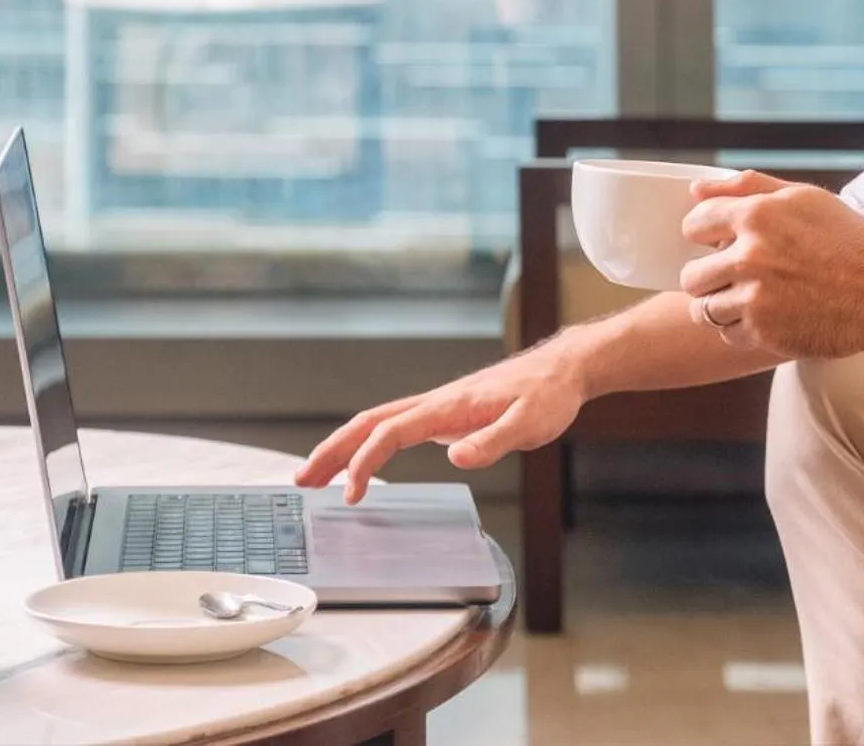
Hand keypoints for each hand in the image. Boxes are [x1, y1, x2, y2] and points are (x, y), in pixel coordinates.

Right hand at [295, 348, 586, 502]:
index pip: (391, 432)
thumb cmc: (548, 395)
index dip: (366, 462)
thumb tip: (455, 457)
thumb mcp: (529, 423)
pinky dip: (368, 444)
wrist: (562, 370)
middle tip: (302, 481)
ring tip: (315, 475)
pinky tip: (362, 463)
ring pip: (377, 423)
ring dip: (343, 447)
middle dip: (332, 451)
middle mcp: (435, 403)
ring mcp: (437, 407)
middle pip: (369, 423)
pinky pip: (393, 428)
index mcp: (449, 406)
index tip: (350, 493)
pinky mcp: (444, 414)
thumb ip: (493, 441)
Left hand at [679, 171, 863, 358]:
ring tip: (750, 299)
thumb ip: (748, 187)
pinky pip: (729, 335)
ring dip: (722, 306)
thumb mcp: (804, 198)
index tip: (715, 242)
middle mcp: (750, 257)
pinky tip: (767, 317)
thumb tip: (698, 189)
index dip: (703, 234)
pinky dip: (742, 329)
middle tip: (732, 278)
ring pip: (705, 309)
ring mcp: (756, 299)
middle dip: (708, 276)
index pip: (695, 224)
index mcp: (757, 216)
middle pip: (692, 275)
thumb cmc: (849, 241)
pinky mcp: (766, 333)